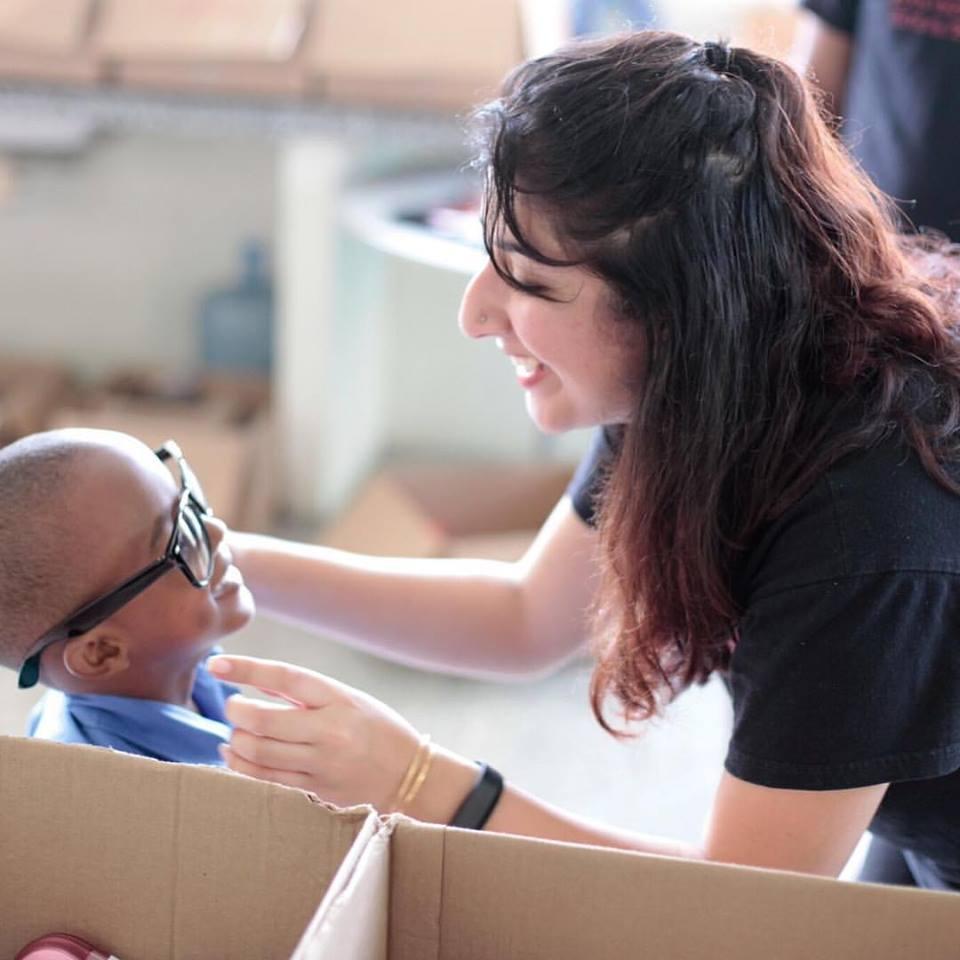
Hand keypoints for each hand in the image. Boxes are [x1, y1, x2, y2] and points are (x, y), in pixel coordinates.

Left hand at [208, 654, 421, 810]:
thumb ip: (305, 695)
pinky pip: (266, 778)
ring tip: (235, 732)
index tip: (217, 665)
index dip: (247, 670)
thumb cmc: (377, 729)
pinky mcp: (315, 789)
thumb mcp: (349, 699)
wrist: (410, 775)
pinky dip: (241, 765)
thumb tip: (256, 685)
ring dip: (237, 739)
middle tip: (231, 706)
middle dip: (236, 711)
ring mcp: (322, 763)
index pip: (285, 678)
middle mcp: (330, 730)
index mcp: (339, 698)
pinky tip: (234, 754)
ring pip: (259, 751)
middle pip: (263, 720)